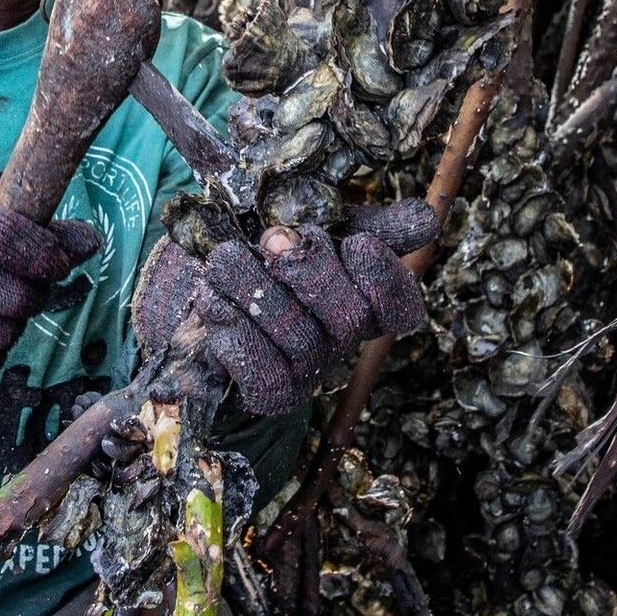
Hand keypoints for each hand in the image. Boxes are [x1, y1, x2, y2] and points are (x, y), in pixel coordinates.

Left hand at [133, 199, 438, 414]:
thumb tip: (426, 221)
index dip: (385, 278)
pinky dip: (232, 328)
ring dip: (252, 285)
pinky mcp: (269, 394)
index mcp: (359, 301)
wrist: (190, 289)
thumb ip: (367, 222)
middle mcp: (340, 341)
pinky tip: (215, 304)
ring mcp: (307, 372)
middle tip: (272, 238)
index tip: (354, 243)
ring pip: (298, 337)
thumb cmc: (259, 257)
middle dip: (307, 269)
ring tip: (223, 261)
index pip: (401, 309)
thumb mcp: (313, 225)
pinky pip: (262, 371)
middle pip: (350, 318)